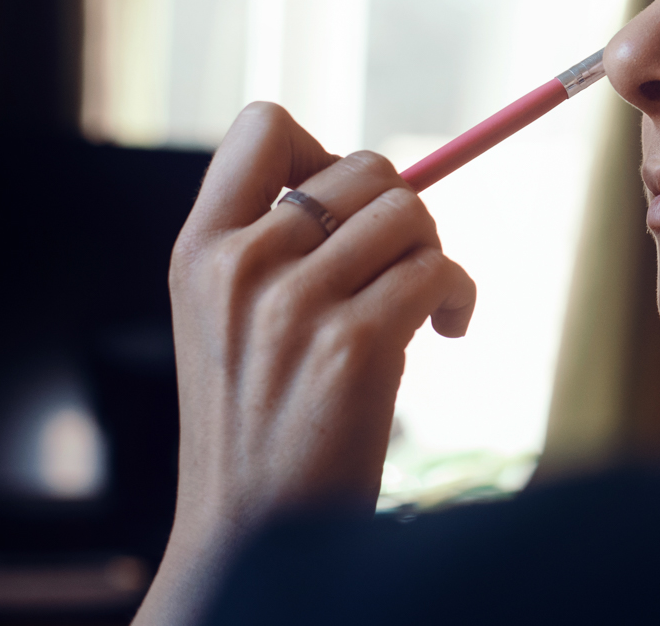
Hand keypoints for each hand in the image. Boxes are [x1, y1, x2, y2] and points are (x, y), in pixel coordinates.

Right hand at [135, 103, 475, 625]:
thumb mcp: (228, 319)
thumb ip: (273, 245)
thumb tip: (377, 179)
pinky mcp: (353, 346)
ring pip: (411, 212)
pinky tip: (449, 330)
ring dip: (435, 252)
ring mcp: (293, 305)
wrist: (254, 534)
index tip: (343, 208)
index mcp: (198, 250)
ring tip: (425, 303)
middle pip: (365, 167)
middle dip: (401, 211)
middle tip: (399, 269)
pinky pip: (439, 269)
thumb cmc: (259, 424)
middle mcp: (239, 265)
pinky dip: (461, 295)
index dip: (322, 148)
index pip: (263, 126)